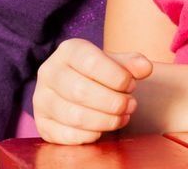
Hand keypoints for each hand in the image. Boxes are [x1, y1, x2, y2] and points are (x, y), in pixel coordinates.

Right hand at [33, 38, 153, 144]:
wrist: (77, 89)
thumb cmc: (99, 74)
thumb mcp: (114, 64)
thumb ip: (131, 64)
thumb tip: (145, 67)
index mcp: (68, 51)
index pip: (91, 62)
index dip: (116, 77)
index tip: (131, 85)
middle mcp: (49, 72)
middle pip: (81, 91)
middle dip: (113, 102)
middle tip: (130, 105)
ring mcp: (41, 99)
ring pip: (74, 116)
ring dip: (105, 121)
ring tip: (122, 117)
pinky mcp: (42, 124)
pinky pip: (66, 135)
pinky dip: (90, 135)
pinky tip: (102, 130)